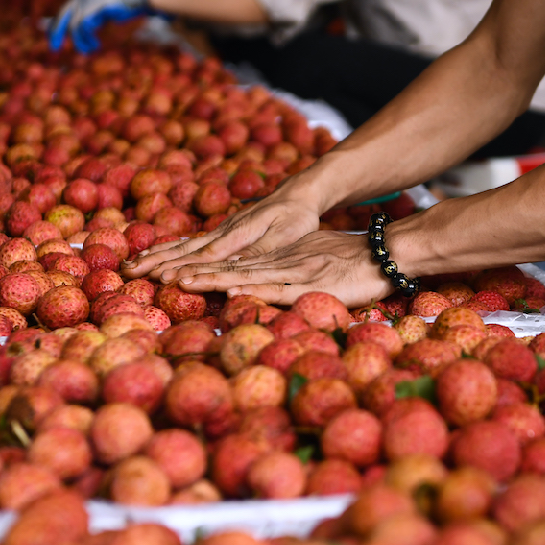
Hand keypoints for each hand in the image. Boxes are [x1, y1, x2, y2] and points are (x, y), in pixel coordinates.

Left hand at [48, 0, 150, 52]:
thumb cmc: (124, 5)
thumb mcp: (103, 12)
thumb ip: (91, 18)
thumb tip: (82, 30)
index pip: (64, 11)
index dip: (56, 26)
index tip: (54, 41)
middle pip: (64, 14)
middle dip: (57, 31)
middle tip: (54, 47)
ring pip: (75, 22)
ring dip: (80, 40)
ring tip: (88, 49)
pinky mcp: (98, 4)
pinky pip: (85, 23)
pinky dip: (88, 37)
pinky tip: (95, 44)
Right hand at [122, 192, 325, 283]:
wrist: (297, 195)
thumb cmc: (296, 218)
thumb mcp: (287, 236)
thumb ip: (260, 251)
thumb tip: (234, 266)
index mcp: (239, 234)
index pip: (208, 254)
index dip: (186, 268)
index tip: (163, 279)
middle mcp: (224, 231)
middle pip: (185, 248)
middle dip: (156, 261)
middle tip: (128, 272)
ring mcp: (220, 230)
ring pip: (183, 243)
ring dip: (156, 255)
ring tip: (131, 265)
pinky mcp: (221, 231)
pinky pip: (190, 242)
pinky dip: (169, 249)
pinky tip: (155, 257)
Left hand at [150, 231, 392, 307]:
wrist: (388, 253)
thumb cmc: (357, 263)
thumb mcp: (317, 261)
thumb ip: (293, 272)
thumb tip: (268, 286)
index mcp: (280, 258)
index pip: (232, 262)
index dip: (200, 265)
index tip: (167, 271)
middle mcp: (282, 261)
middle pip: (229, 265)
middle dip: (192, 270)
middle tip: (156, 274)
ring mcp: (295, 271)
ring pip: (246, 274)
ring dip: (212, 278)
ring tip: (180, 282)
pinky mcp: (312, 283)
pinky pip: (277, 286)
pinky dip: (250, 288)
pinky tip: (229, 290)